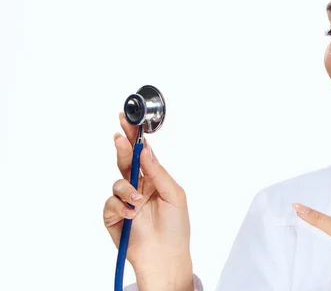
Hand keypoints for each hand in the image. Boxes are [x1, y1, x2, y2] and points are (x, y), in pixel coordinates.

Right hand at [103, 112, 192, 289]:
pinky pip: (109, 203)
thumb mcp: (174, 194)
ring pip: (116, 182)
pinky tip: (129, 216)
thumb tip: (146, 150)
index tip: (127, 120)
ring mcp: (124, 200)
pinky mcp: (113, 216)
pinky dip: (118, 208)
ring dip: (126, 189)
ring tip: (136, 202)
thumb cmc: (176, 227)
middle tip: (120, 137)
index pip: (142, 154)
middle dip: (122, 148)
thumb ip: (157, 172)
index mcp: (154, 179)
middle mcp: (138, 186)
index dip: (133, 137)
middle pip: (126, 161)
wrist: (165, 256)